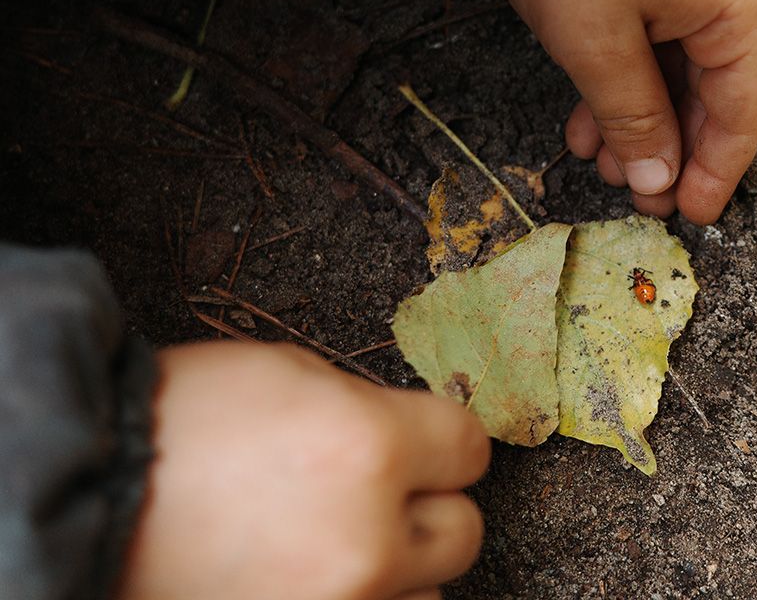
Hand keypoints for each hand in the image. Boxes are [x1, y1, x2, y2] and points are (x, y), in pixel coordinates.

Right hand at [118, 342, 489, 599]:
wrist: (89, 494)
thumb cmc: (182, 423)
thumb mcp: (291, 376)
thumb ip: (372, 412)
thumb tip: (415, 438)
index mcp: (370, 449)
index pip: (470, 449)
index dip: (446, 440)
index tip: (430, 443)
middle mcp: (368, 539)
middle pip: (462, 530)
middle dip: (428, 505)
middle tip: (380, 492)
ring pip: (429, 595)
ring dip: (400, 566)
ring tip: (341, 541)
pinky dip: (362, 596)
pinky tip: (319, 573)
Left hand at [447, 0, 756, 224]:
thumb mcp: (591, 43)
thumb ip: (634, 120)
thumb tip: (660, 182)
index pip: (746, 109)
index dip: (716, 172)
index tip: (689, 219)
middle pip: (726, 86)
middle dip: (672, 143)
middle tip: (630, 193)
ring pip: (697, 60)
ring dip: (647, 110)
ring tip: (599, 156)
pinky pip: (682, 23)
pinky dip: (642, 67)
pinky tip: (597, 109)